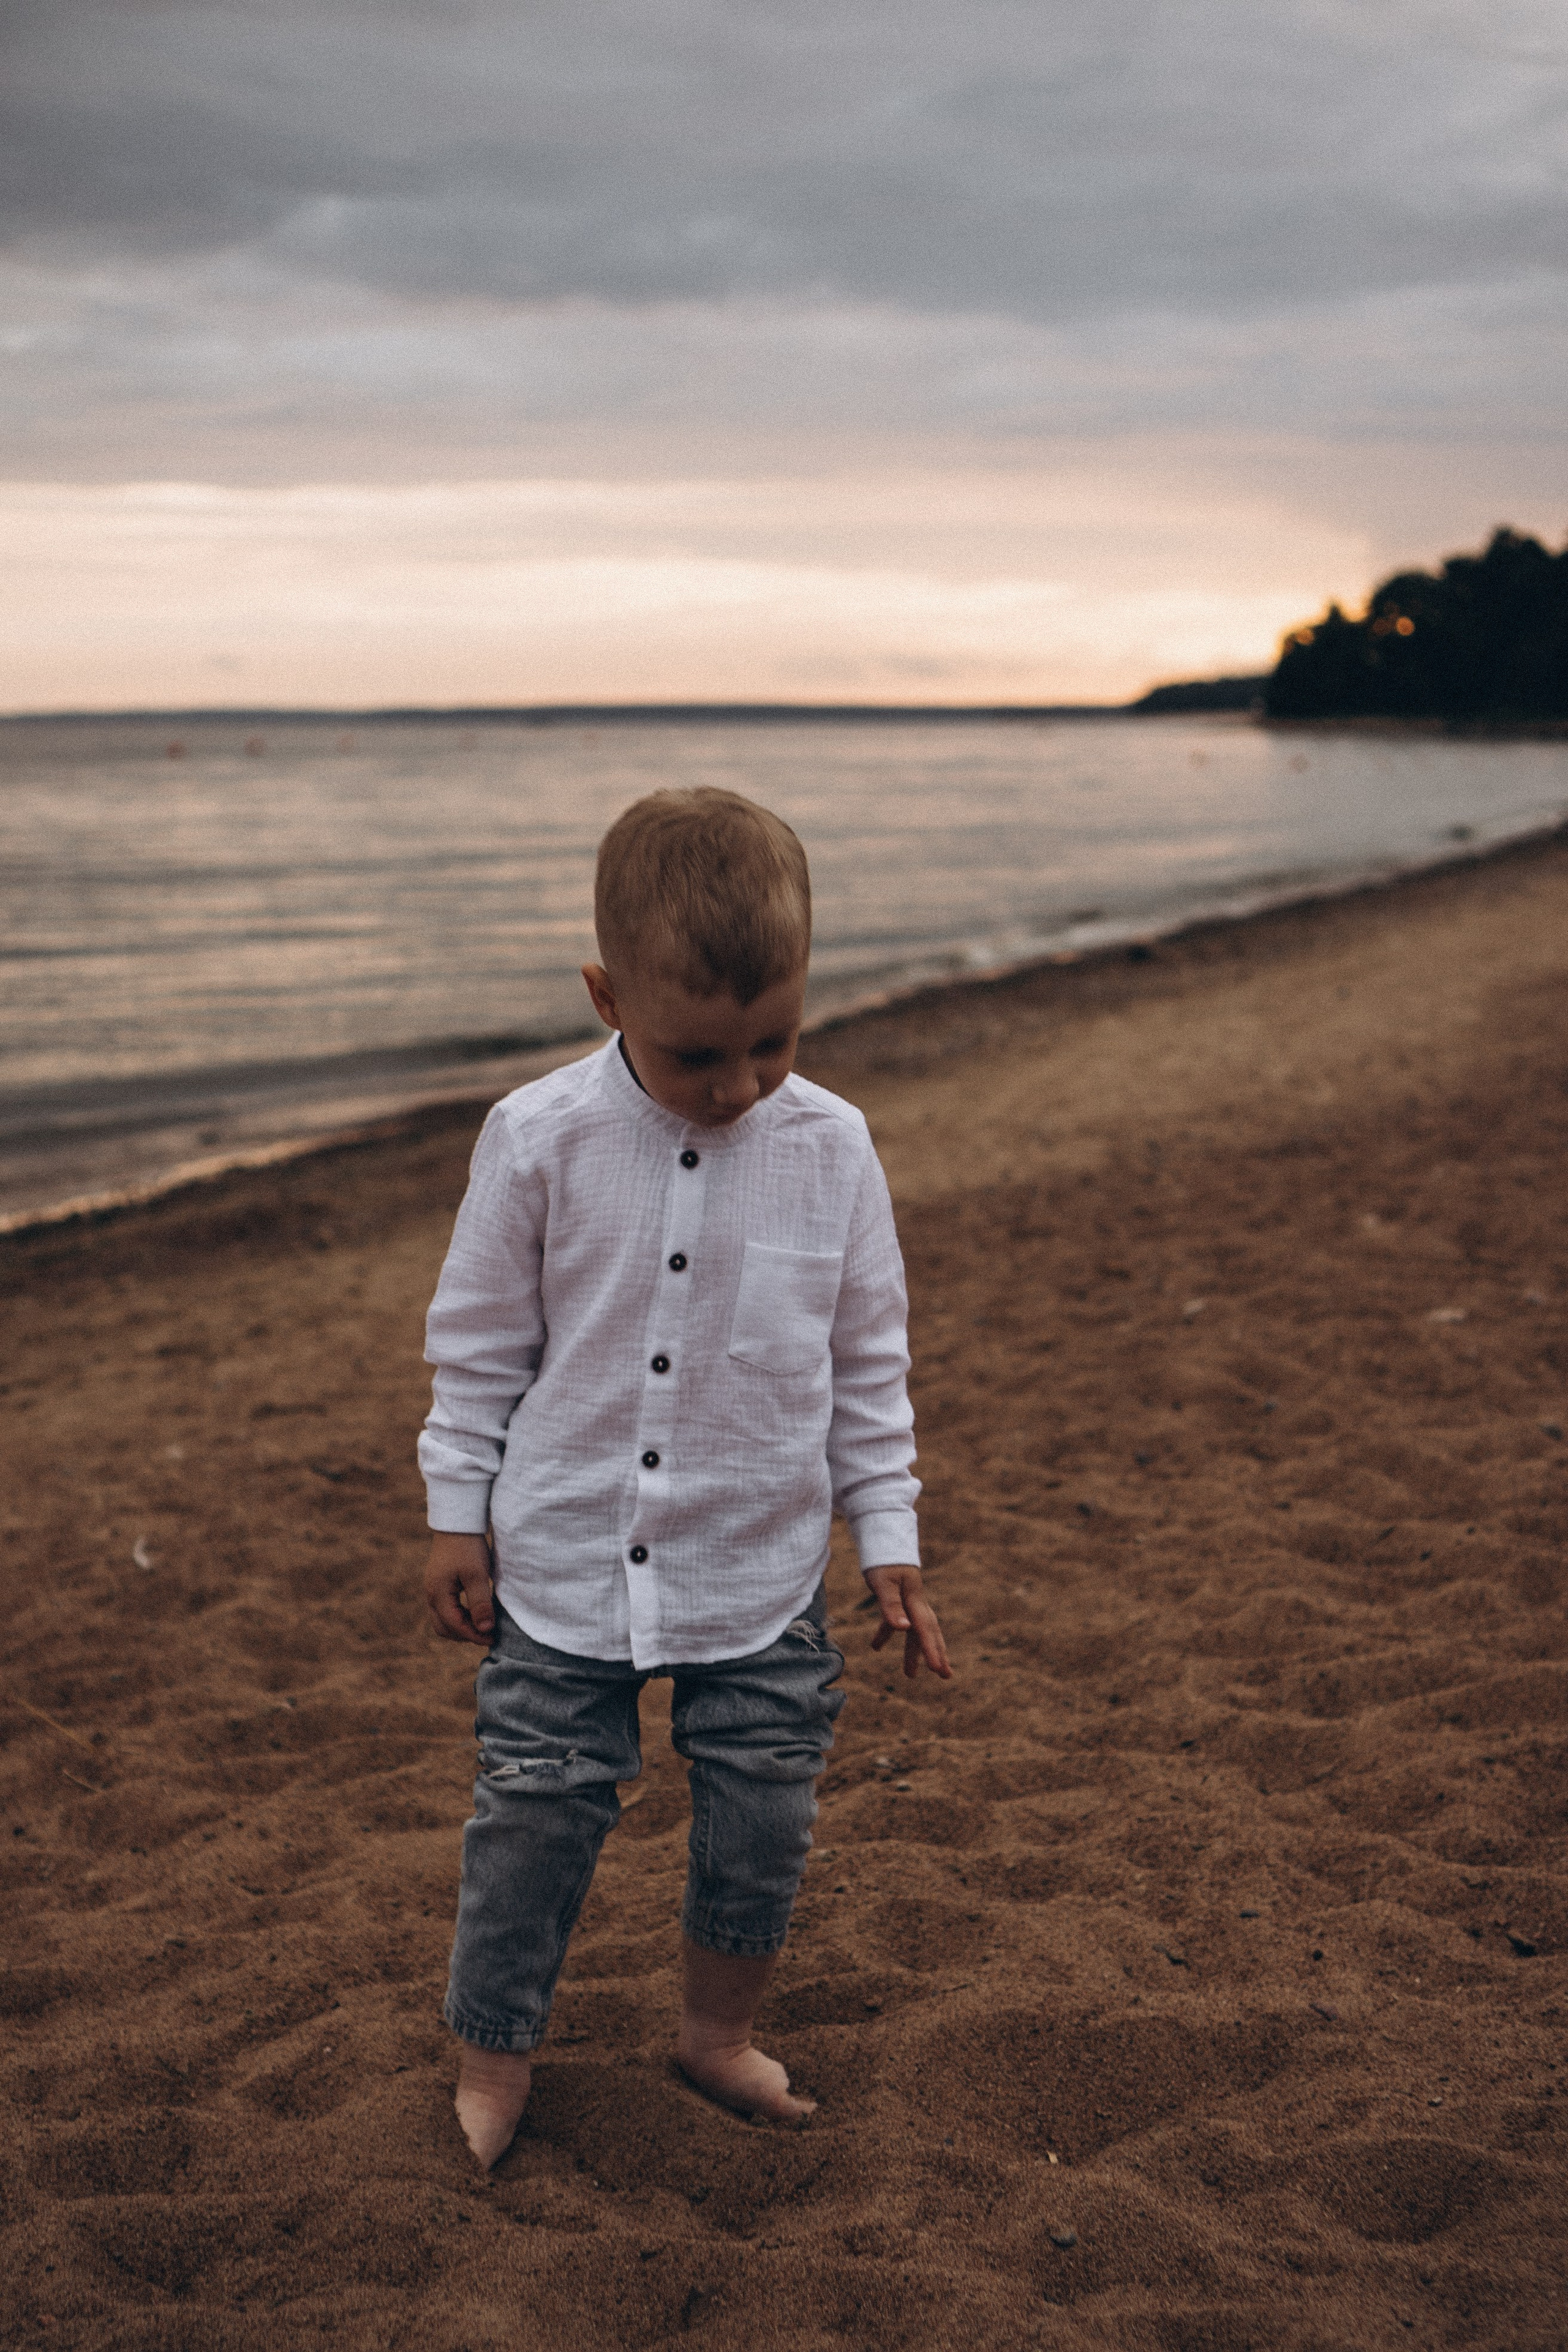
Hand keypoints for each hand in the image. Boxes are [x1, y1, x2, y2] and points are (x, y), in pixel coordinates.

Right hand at [424, 1531, 495, 1645]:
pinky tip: (475, 1611)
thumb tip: (485, 1629)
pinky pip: (445, 1609)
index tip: (493, 1638)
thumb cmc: (468, 1547)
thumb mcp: (477, 1575)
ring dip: (461, 1627)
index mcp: (438, 1594)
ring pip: (442, 1620)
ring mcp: (433, 1589)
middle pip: (444, 1627)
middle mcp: (431, 1594)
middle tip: (488, 1634)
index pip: (455, 1625)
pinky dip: (459, 1616)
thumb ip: (480, 1603)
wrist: (457, 1522)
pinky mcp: (438, 1584)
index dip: (474, 1635)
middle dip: (465, 1635)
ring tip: (482, 1625)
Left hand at [864, 1565, 950, 1679]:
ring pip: (915, 1631)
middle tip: (945, 1675)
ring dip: (915, 1651)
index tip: (937, 1669)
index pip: (925, 1630)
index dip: (932, 1650)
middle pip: (929, 1632)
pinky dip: (889, 1634)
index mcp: (914, 1600)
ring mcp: (909, 1601)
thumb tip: (903, 1629)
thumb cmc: (883, 1561)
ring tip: (911, 1674)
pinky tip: (875, 1646)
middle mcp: (916, 1603)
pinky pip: (897, 1621)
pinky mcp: (899, 1599)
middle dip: (937, 1654)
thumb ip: (892, 1606)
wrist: (885, 1540)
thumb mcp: (883, 1582)